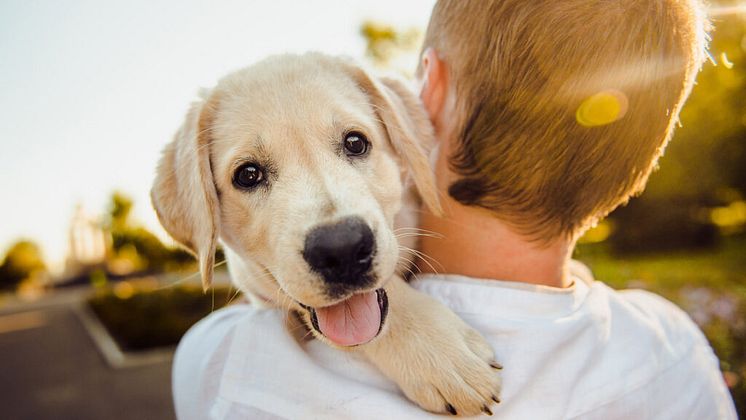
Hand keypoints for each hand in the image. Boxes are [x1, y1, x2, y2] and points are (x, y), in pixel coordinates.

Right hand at [360, 276, 501, 415]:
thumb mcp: (455, 322)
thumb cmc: (420, 312)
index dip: (493, 385)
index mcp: (458, 350)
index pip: (486, 380)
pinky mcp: (410, 387)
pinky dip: (443, 405)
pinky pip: (432, 406)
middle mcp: (443, 369)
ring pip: (455, 407)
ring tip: (465, 397)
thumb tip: (494, 366)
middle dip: (482, 399)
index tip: (492, 381)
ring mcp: (425, 380)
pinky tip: (446, 398)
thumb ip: (477, 344)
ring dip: (465, 405)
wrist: (383, 313)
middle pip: (473, 399)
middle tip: (482, 394)